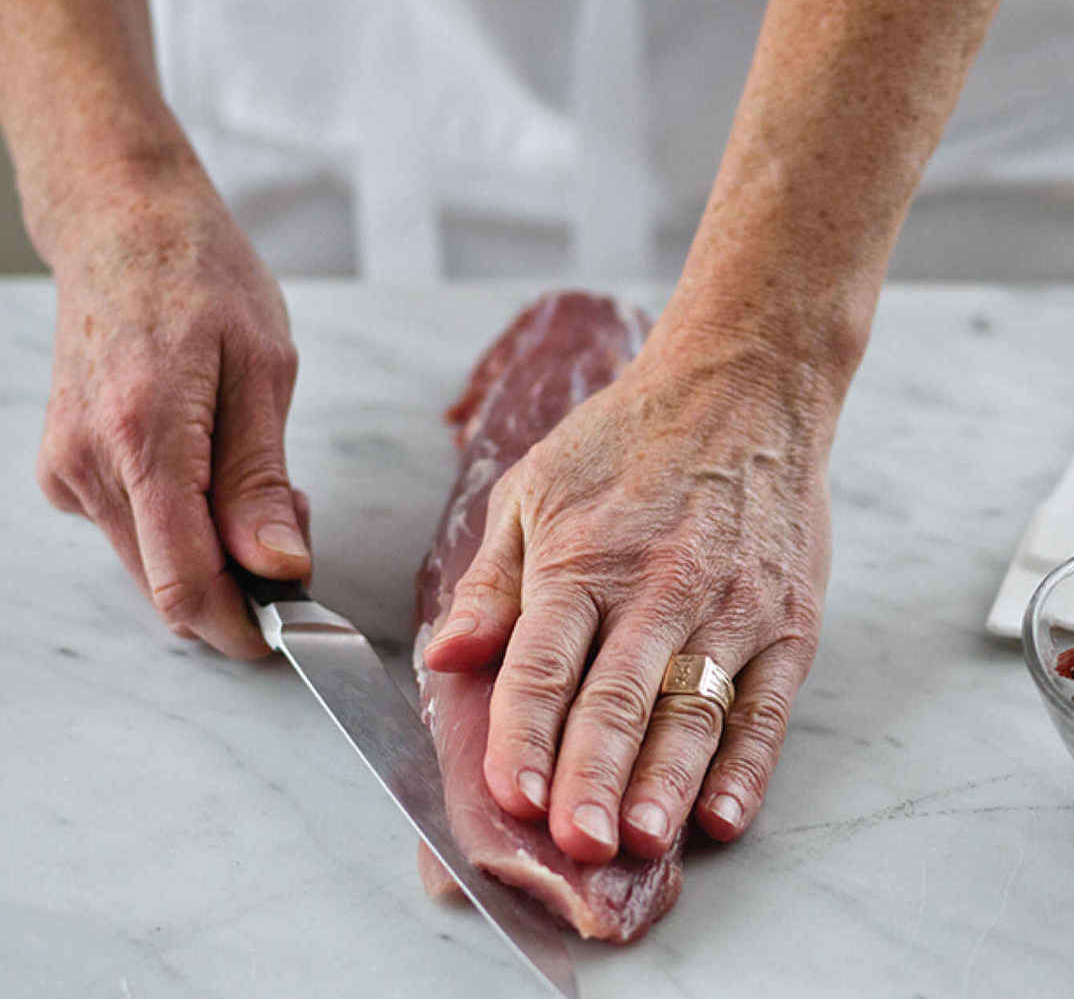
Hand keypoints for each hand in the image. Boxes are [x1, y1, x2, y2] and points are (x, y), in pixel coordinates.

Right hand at [34, 152, 309, 656]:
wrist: (122, 226)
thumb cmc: (202, 278)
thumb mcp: (262, 370)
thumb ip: (261, 479)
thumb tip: (279, 567)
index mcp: (144, 435)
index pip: (183, 580)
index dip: (240, 625)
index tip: (289, 630)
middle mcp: (88, 463)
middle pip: (166, 582)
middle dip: (240, 581)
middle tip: (291, 516)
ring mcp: (66, 468)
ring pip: (148, 561)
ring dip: (211, 551)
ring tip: (254, 478)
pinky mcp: (62, 467)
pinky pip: (130, 529)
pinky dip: (179, 525)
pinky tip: (209, 471)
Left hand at [424, 324, 835, 861]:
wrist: (742, 389)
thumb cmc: (624, 443)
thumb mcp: (534, 490)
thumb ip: (492, 580)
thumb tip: (449, 653)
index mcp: (583, 560)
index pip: (545, 662)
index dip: (525, 733)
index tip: (509, 795)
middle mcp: (657, 589)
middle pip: (617, 699)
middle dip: (592, 776)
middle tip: (574, 846)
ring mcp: (729, 608)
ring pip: (692, 712)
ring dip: (666, 783)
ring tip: (644, 844)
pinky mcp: (787, 621)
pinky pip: (767, 705)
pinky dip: (748, 766)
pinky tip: (725, 814)